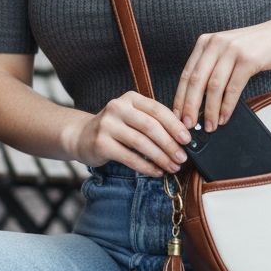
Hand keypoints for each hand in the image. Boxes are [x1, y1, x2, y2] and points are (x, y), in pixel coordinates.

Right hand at [73, 91, 190, 178]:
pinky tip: (157, 172)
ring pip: (141, 143)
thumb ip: (153, 121)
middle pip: (151, 127)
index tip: (188, 140)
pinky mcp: (101, 143)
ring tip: (173, 167)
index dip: (175, 125)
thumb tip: (183, 136)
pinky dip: (146, 167)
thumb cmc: (115, 128)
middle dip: (170, 144)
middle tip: (183, 157)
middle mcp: (117, 108)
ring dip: (161, 157)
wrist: (82, 135)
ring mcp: (107, 125)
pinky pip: (130, 157)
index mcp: (130, 98)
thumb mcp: (132, 117)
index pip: (158, 110)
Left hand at [173, 17, 270, 132]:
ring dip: (210, 110)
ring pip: (213, 86)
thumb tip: (197, 100)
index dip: (179, 97)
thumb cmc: (254, 47)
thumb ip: (212, 68)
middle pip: (196, 81)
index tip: (177, 116)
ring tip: (209, 125)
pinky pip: (233, 87)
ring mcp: (231, 50)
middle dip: (190, 106)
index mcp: (206, 43)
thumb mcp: (227, 51)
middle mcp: (215, 44)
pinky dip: (227, 106)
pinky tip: (224, 117)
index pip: (186, 74)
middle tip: (187, 125)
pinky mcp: (248, 59)